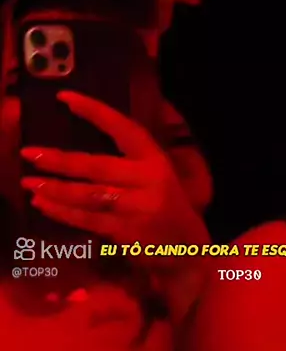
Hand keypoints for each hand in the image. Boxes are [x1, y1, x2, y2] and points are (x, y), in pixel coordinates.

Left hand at [20, 91, 208, 271]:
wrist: (189, 252)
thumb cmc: (169, 209)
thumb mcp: (159, 177)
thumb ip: (130, 162)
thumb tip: (82, 149)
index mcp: (155, 161)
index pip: (123, 129)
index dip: (95, 112)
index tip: (65, 97)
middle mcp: (148, 181)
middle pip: (96, 166)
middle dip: (60, 160)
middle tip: (30, 153)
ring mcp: (137, 208)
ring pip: (88, 195)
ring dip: (55, 189)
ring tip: (29, 182)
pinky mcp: (126, 232)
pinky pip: (88, 220)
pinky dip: (63, 212)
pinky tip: (44, 205)